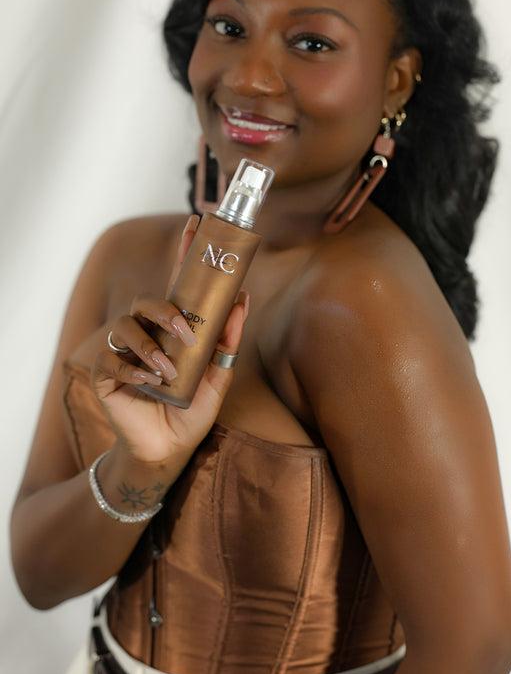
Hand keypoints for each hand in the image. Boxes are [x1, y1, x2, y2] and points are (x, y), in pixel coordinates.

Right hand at [91, 216, 247, 471]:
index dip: (184, 252)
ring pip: (125, 326)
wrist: (168, 450)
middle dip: (165, 311)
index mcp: (172, 329)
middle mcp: (146, 333)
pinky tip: (150, 385)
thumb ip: (228, 340)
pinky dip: (134, 370)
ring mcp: (123, 352)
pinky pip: (111, 359)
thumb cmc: (191, 410)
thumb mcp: (218, 375)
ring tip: (167, 372)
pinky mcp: (105, 374)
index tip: (196, 223)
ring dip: (149, 347)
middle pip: (145, 300)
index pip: (176, 283)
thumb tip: (243, 299)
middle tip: (186, 334)